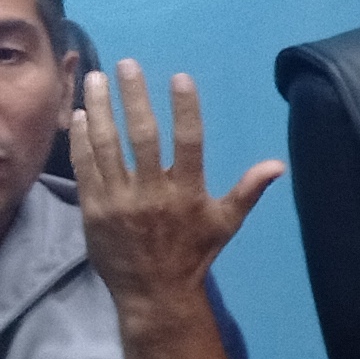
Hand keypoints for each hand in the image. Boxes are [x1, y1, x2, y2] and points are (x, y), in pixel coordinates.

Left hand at [71, 61, 282, 312]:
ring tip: (96, 79)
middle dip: (133, 97)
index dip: (184, 109)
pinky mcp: (94, 210)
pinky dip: (82, 140)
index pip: (189, 142)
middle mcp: (153, 193)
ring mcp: (120, 201)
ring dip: (100, 109)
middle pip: (142, 136)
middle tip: (126, 65)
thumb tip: (278, 165)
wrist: (154, 293)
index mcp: (188, 193)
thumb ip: (248, 190)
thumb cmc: (193, 254)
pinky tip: (81, 115)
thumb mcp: (225, 223)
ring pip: (107, 146)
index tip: (179, 77)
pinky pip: (86, 168)